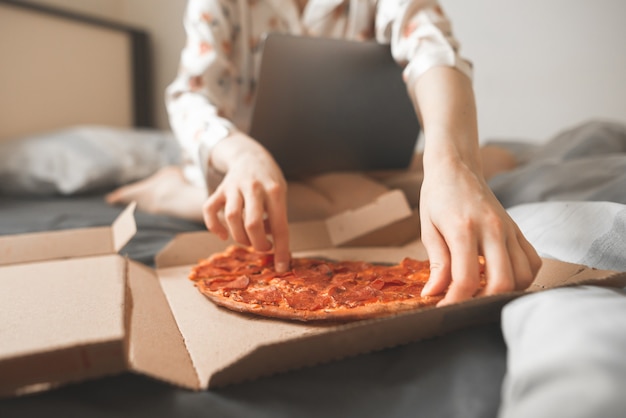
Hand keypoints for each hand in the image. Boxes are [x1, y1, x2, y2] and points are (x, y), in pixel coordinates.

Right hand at [202, 134, 290, 271]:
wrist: (250, 155)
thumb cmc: (269, 181)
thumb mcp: (280, 194)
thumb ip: (276, 217)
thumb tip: (270, 243)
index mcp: (275, 190)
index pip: (280, 226)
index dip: (282, 249)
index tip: (282, 266)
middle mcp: (254, 187)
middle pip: (253, 224)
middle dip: (258, 244)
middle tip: (263, 248)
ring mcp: (234, 187)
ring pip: (232, 218)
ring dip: (239, 237)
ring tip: (247, 241)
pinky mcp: (219, 189)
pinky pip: (209, 210)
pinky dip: (214, 226)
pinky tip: (223, 235)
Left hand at [419, 156, 541, 305]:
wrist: (456, 168)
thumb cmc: (438, 197)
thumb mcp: (428, 229)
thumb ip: (437, 263)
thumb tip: (433, 294)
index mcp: (464, 228)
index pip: (466, 278)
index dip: (454, 301)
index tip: (443, 310)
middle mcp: (492, 229)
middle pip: (503, 282)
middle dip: (484, 302)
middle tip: (465, 305)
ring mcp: (509, 228)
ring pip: (523, 275)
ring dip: (505, 291)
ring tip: (482, 292)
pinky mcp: (518, 229)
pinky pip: (532, 261)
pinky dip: (522, 276)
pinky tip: (502, 276)